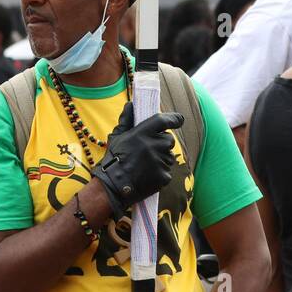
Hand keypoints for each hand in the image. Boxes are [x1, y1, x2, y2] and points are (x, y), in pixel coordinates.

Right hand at [92, 101, 183, 217]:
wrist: (113, 187)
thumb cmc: (114, 159)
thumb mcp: (117, 137)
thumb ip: (126, 120)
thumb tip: (130, 105)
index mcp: (142, 133)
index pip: (163, 120)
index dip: (174, 119)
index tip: (178, 120)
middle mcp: (153, 145)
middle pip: (169, 140)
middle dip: (162, 143)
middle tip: (150, 150)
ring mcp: (160, 161)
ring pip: (168, 156)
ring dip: (161, 158)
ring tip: (145, 165)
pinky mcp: (164, 176)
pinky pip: (167, 171)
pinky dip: (160, 173)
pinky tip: (147, 175)